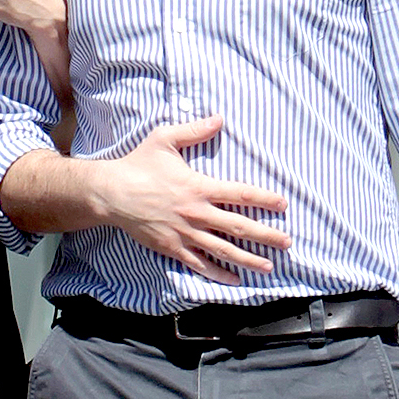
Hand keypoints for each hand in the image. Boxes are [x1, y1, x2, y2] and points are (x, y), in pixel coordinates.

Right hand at [93, 114, 290, 282]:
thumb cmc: (137, 165)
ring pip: (223, 250)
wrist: (110, 194)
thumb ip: (194, 130)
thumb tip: (219, 119)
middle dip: (266, 236)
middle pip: (238, 227)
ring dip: (248, 260)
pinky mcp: (172, 248)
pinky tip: (233, 280)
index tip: (283, 204)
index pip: (240, 194)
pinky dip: (217, 273)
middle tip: (287, 243)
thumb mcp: (164, 139)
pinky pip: (199, 264)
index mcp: (198, 187)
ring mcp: (185, 234)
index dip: (264, 199)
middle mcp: (196, 213)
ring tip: (268, 267)